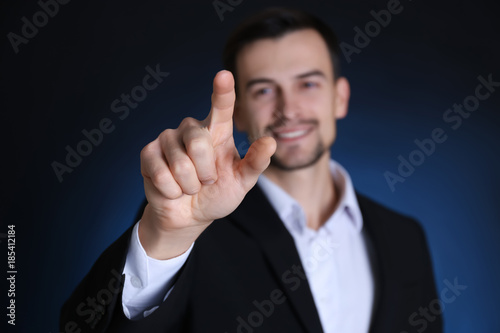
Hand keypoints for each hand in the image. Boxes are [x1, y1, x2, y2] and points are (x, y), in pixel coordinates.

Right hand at [138, 70, 275, 258]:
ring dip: (189, 186)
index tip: (224, 75)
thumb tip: (271, 142)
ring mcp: (167, 139)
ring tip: (189, 186)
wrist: (189, 216)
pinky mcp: (148, 153)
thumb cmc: (217, 194)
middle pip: (198, 143)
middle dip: (205, 173)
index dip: (222, 91)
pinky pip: (162, 174)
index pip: (221, 107)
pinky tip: (172, 190)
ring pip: (180, 163)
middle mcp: (192, 129)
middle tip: (205, 182)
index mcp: (217, 131)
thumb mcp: (241, 182)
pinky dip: (172, 191)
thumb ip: (255, 163)